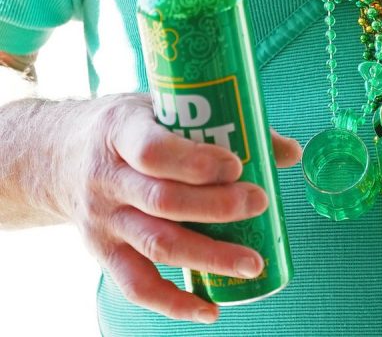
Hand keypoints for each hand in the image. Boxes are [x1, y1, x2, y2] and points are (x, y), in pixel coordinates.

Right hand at [61, 93, 300, 323]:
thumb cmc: (128, 129)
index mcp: (121, 133)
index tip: (236, 164)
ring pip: (157, 244)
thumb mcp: (160, 107)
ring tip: (254, 263)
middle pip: (163, 201)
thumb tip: (289, 152)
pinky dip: (174, 303)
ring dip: (210, 256)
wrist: (54, 157)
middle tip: (261, 202)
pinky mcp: (104, 253)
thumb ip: (221, 124)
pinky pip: (137, 284)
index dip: (196, 161)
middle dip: (217, 206)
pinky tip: (211, 310)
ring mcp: (104, 221)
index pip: (153, 150)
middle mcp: (108, 180)